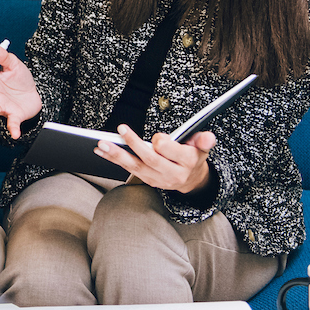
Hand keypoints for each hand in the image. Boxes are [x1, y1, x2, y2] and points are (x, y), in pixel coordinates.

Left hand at [95, 126, 216, 193]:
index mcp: (188, 162)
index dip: (164, 145)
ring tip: (102, 144)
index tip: (156, 137)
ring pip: (136, 166)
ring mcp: (158, 178)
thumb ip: (204, 141)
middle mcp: (172, 173)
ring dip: (117, 155)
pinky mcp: (147, 179)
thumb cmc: (194, 155)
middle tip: (121, 130)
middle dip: (135, 145)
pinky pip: (128, 169)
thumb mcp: (203, 147)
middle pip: (151, 159)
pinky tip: (101, 151)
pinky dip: (114, 159)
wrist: (192, 180)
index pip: (173, 153)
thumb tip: (208, 137)